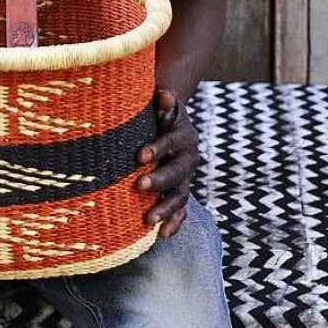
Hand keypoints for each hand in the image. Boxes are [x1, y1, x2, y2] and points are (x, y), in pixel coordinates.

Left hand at [135, 88, 199, 237]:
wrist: (170, 122)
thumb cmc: (157, 113)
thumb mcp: (160, 104)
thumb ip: (163, 101)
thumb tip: (163, 93)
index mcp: (183, 134)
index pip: (170, 142)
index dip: (157, 149)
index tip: (139, 156)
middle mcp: (188, 157)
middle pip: (177, 172)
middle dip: (159, 180)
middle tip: (139, 185)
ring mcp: (186, 177)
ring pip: (180, 194)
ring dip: (166, 208)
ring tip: (148, 220)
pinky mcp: (180, 191)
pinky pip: (181, 209)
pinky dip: (175, 222)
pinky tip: (162, 234)